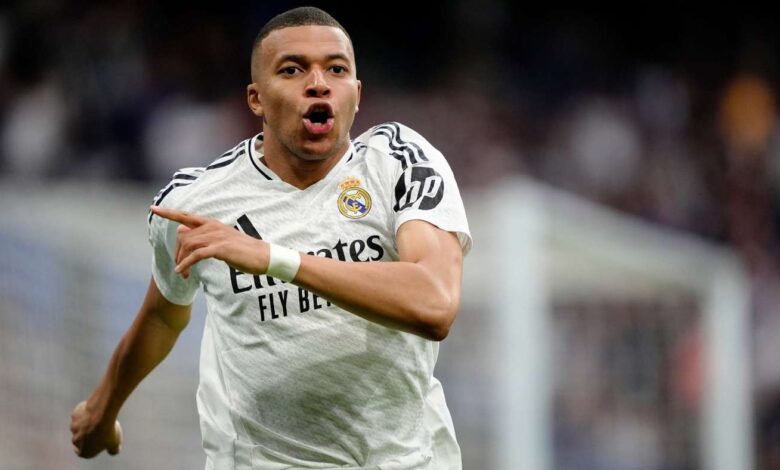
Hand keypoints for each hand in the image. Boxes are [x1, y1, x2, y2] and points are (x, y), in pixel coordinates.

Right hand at [70, 400, 122, 457]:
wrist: (101, 414)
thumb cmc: (108, 430)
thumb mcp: (115, 443)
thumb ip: (113, 450)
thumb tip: (113, 451)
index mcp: (84, 451)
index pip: (83, 453)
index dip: (87, 450)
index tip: (89, 447)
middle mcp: (76, 441)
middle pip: (79, 440)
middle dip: (86, 437)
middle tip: (95, 431)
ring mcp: (74, 428)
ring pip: (79, 427)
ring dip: (85, 425)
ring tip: (98, 420)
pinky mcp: (74, 415)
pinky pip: (80, 415)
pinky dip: (85, 414)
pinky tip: (95, 411)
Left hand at [150, 206, 269, 277]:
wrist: (263, 256)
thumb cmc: (243, 251)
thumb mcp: (222, 241)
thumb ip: (205, 238)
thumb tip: (186, 237)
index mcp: (212, 223)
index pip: (186, 216)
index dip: (169, 212)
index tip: (154, 208)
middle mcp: (212, 227)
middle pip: (183, 236)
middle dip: (177, 253)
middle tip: (179, 268)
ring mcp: (216, 237)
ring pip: (188, 245)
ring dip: (181, 261)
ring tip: (182, 274)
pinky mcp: (220, 249)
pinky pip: (196, 255)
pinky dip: (186, 263)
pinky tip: (182, 271)